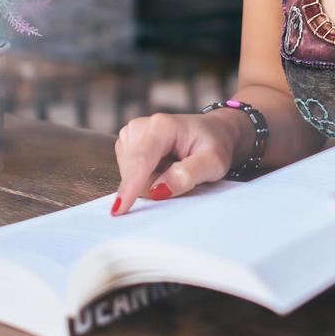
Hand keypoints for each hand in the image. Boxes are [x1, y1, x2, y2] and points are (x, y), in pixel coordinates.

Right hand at [111, 111, 246, 215]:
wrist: (214, 132)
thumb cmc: (214, 145)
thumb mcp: (214, 162)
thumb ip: (188, 175)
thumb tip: (159, 190)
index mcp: (162, 126)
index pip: (141, 161)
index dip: (131, 186)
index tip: (119, 209)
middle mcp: (140, 126)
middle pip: (135, 172)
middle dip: (154, 183)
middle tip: (182, 171)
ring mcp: (131, 134)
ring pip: (130, 175)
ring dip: (152, 179)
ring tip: (173, 165)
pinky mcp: (127, 144)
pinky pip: (130, 174)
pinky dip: (146, 176)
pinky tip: (163, 165)